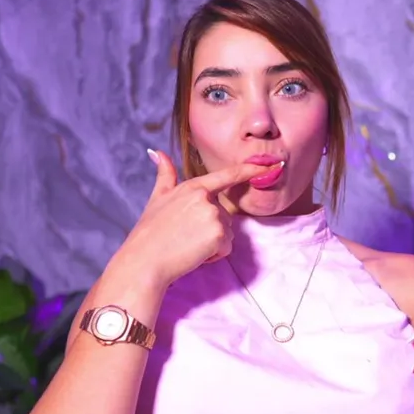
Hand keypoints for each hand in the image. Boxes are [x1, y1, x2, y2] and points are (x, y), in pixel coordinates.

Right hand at [115, 149, 269, 287]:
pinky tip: (194, 254)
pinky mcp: (218, 235)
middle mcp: (205, 198)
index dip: (250, 170)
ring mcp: (213, 215)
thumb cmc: (149, 232)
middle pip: (225, 215)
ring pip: (227, 233)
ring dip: (212, 243)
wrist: (144, 261)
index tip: (270, 164)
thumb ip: (165, 175)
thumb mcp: (157, 198)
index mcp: (193, 187)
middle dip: (211, 229)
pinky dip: (213, 255)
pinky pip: (226, 248)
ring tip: (187, 245)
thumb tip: (157, 152)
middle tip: (185, 236)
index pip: (227, 176)